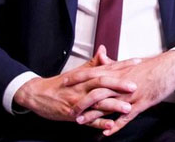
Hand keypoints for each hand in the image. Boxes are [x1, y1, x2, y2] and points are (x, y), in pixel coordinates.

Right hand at [13, 45, 139, 121]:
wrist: (37, 95)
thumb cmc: (60, 84)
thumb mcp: (76, 72)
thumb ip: (93, 63)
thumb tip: (104, 49)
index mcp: (85, 75)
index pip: (107, 67)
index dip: (123, 65)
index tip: (138, 62)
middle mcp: (82, 86)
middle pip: (102, 82)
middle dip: (119, 84)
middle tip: (135, 86)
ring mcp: (77, 100)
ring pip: (97, 101)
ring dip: (113, 105)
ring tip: (127, 107)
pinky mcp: (73, 114)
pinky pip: (88, 119)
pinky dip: (99, 122)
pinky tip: (110, 124)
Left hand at [72, 50, 174, 135]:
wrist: (170, 66)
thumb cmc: (151, 65)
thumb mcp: (130, 62)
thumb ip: (113, 63)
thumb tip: (101, 58)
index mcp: (118, 71)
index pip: (93, 73)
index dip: (77, 78)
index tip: (64, 82)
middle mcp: (121, 82)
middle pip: (96, 92)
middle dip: (80, 101)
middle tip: (68, 109)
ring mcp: (130, 93)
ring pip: (108, 104)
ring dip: (93, 114)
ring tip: (80, 122)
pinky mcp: (141, 102)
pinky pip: (126, 116)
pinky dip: (116, 125)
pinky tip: (107, 132)